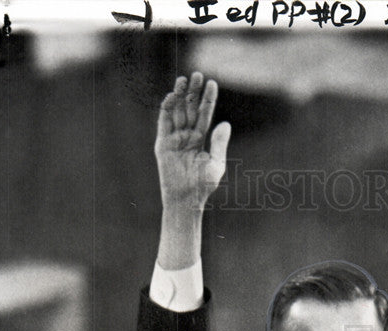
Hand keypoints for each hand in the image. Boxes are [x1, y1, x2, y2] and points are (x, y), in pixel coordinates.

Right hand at [155, 72, 230, 212]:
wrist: (186, 199)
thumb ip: (220, 143)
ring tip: (183, 79)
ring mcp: (174, 138)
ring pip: (176, 112)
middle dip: (193, 92)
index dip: (207, 99)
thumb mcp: (216, 163)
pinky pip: (164, 123)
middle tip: (197, 74)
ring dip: (179, 95)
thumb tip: (225, 123)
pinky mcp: (162, 143)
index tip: (212, 83)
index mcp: (200, 139)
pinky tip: (171, 97)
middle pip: (189, 108)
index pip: (204, 114)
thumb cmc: (203, 185)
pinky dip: (166, 109)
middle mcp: (186, 136)